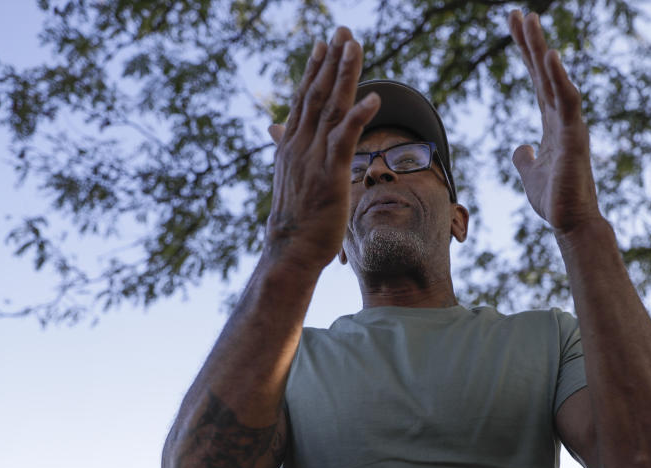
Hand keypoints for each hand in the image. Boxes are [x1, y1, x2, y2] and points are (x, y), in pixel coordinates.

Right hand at [264, 27, 380, 269]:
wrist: (289, 251)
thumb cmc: (293, 222)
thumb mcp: (289, 180)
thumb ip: (287, 151)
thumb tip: (277, 131)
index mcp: (291, 147)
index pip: (303, 100)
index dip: (314, 70)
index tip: (322, 45)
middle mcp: (299, 146)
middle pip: (317, 95)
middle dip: (330, 61)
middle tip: (342, 31)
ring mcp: (313, 159)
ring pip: (331, 108)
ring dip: (344, 76)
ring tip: (354, 47)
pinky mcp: (330, 175)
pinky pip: (346, 140)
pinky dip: (359, 117)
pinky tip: (374, 98)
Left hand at [508, 10, 600, 233]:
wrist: (570, 223)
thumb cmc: (554, 200)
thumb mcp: (530, 174)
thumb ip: (524, 158)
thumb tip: (519, 148)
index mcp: (551, 122)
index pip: (537, 80)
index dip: (526, 53)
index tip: (514, 26)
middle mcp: (562, 117)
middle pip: (544, 72)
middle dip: (530, 42)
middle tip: (517, 12)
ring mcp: (570, 125)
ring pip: (555, 79)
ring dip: (541, 50)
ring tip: (530, 20)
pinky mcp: (574, 137)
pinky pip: (568, 101)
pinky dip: (560, 79)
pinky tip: (550, 57)